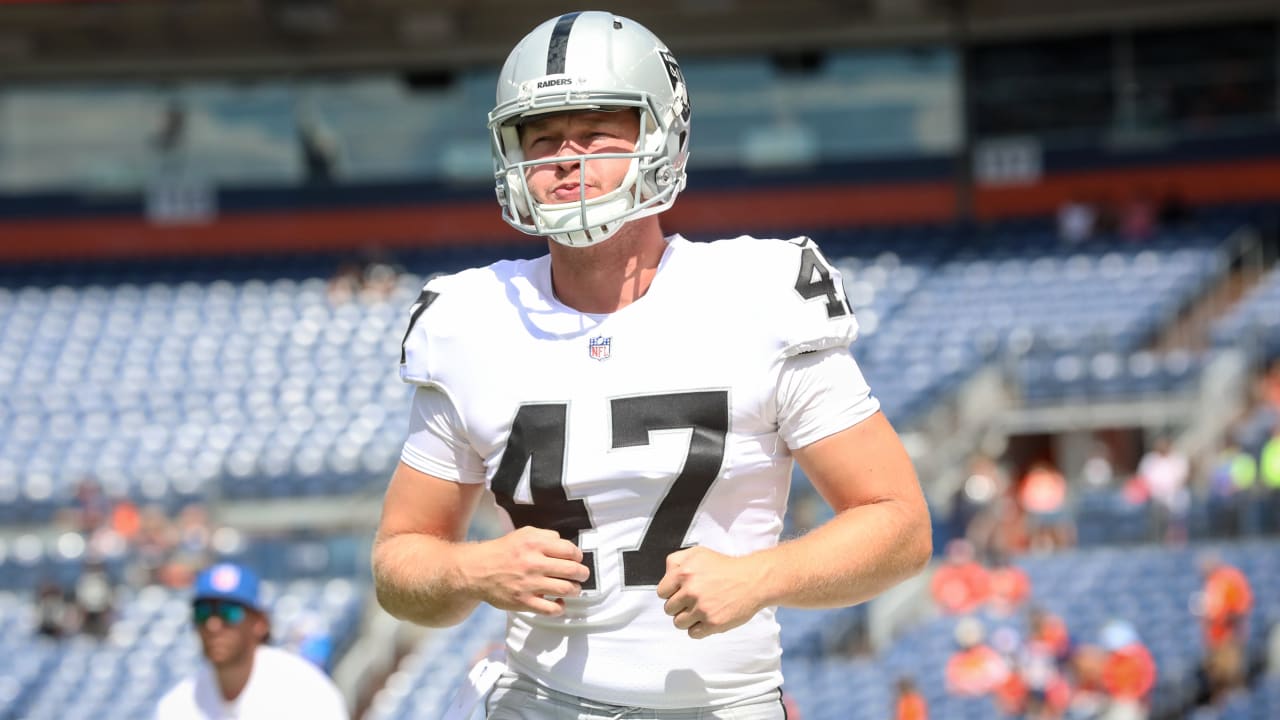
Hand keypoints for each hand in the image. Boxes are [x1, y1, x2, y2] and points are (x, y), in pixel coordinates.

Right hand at [467, 526, 590, 616]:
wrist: (477, 570)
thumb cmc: (503, 551)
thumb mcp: (523, 534)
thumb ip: (546, 536)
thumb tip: (566, 545)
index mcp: (535, 544)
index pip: (570, 550)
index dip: (578, 556)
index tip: (576, 560)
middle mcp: (533, 563)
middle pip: (572, 570)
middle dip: (582, 574)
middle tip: (582, 575)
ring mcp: (529, 584)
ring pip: (566, 589)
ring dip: (575, 590)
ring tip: (573, 588)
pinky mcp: (523, 602)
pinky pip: (551, 609)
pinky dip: (560, 607)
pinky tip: (559, 603)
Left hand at [656, 546, 764, 639]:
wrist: (752, 580)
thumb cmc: (725, 567)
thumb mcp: (698, 553)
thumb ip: (676, 561)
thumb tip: (666, 576)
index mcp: (684, 573)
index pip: (662, 593)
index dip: (671, 593)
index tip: (682, 592)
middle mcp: (691, 591)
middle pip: (669, 609)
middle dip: (679, 606)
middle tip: (694, 601)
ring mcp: (702, 609)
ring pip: (679, 623)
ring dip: (688, 619)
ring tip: (701, 610)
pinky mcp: (713, 623)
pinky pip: (693, 634)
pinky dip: (698, 629)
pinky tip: (707, 618)